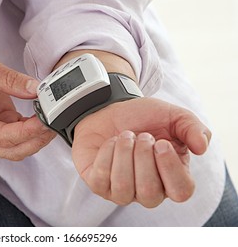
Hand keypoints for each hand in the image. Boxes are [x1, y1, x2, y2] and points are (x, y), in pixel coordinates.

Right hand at [0, 45, 55, 159]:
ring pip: (18, 147)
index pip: (4, 137)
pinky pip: (19, 136)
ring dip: (36, 138)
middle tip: (54, 122)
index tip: (46, 119)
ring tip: (51, 120)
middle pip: (14, 150)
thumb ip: (11, 80)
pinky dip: (32, 130)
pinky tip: (43, 118)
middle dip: (36, 140)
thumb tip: (37, 89)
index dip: (28, 131)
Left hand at [72, 97, 211, 206]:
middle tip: (141, 135)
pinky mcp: (98, 185)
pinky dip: (106, 155)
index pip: (181, 191)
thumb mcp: (172, 116)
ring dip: (123, 154)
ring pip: (123, 188)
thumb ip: (192, 128)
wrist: (109, 109)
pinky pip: (100, 180)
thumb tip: (202, 147)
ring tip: (125, 136)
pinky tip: (110, 143)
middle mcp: (148, 190)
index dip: (171, 169)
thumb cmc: (143, 118)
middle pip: (149, 192)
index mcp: (172, 177)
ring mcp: (121, 191)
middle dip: (143, 157)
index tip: (161, 143)